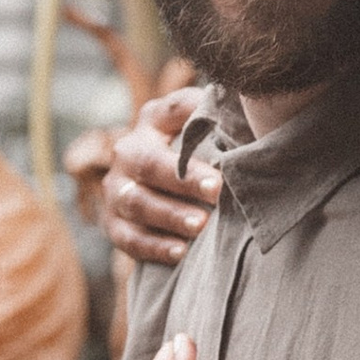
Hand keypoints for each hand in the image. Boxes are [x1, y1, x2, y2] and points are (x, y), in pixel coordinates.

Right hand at [100, 86, 219, 267]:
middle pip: (147, 163)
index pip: (170, 114)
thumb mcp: (208, 126)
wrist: (169, 186)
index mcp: (153, 120)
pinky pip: (127, 237)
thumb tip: (246, 106)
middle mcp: (127, 151)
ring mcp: (116, 188)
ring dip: (169, 215)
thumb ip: (221, 114)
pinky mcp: (113, 222)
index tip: (220, 161)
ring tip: (199, 225)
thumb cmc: (201, 150)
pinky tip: (179, 253)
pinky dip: (152, 246)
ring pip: (135, 201)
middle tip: (216, 192)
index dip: (194, 127)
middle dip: (181, 180)